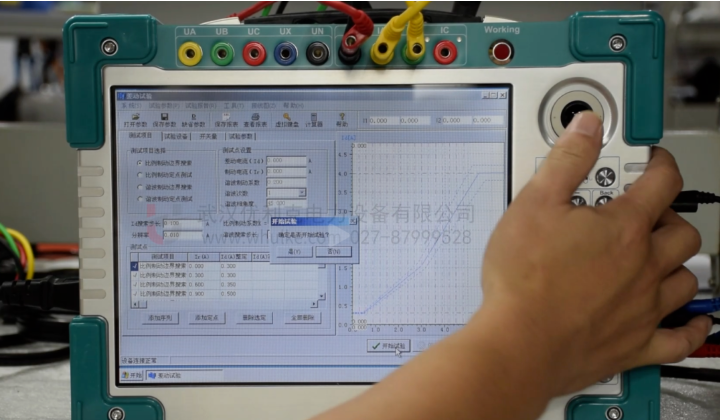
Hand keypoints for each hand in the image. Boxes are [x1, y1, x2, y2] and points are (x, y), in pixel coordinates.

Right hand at [476, 112, 709, 395]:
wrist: (519, 342)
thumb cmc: (524, 279)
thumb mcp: (533, 203)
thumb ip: (566, 160)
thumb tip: (587, 127)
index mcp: (624, 228)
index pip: (662, 181)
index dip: (658, 163)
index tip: (648, 161)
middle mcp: (644, 266)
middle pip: (681, 231)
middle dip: (667, 215)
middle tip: (639, 211)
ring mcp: (643, 307)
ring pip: (686, 278)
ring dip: (677, 262)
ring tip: (656, 256)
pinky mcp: (634, 345)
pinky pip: (680, 338)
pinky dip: (690, 327)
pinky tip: (691, 319)